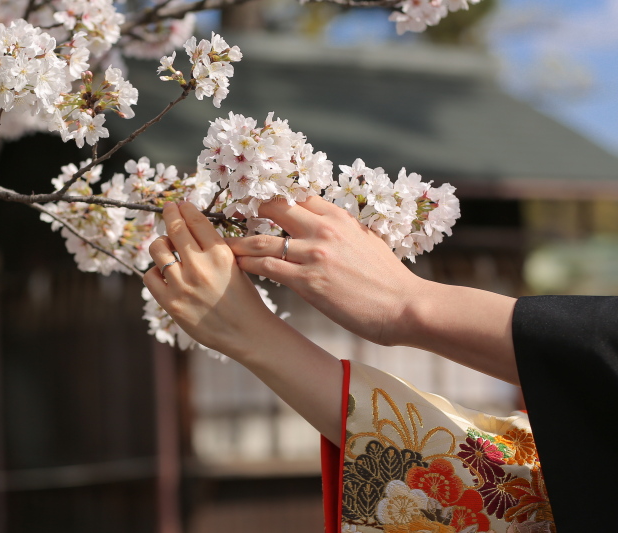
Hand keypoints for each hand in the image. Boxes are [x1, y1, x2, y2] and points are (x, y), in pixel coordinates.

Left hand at [144, 201, 345, 443]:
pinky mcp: (171, 303)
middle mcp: (200, 266)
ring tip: (165, 245)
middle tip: (168, 209)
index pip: (196, 221)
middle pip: (174, 229)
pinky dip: (154, 271)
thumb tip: (191, 229)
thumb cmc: (245, 300)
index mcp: (220, 254)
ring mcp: (182, 284)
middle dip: (169, 214)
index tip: (180, 204)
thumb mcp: (236, 266)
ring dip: (160, 243)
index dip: (185, 209)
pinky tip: (163, 274)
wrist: (247, 333)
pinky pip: (150, 276)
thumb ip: (214, 249)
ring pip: (158, 249)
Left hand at [225, 196, 421, 346]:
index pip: (297, 195)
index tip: (258, 204)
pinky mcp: (307, 281)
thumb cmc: (389, 279)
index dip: (275, 198)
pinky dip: (248, 265)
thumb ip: (344, 230)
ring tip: (225, 247)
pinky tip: (237, 268)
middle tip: (232, 219)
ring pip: (262, 240)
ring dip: (239, 243)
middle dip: (250, 211)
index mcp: (339, 217)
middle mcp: (324, 229)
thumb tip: (329, 224)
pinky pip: (267, 267)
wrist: (404, 307)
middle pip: (274, 207)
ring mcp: (313, 254)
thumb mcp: (368, 240)